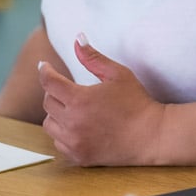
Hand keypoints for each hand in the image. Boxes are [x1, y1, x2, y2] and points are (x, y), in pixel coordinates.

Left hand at [38, 33, 165, 165]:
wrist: (151, 135)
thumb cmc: (137, 102)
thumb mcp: (118, 74)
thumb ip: (94, 57)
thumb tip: (78, 39)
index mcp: (80, 99)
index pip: (49, 82)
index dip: (45, 71)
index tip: (45, 66)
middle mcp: (72, 122)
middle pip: (48, 103)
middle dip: (55, 92)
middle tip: (69, 88)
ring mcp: (74, 141)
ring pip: (49, 124)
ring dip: (57, 114)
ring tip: (74, 109)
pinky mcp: (78, 156)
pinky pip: (59, 142)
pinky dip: (64, 133)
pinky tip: (79, 127)